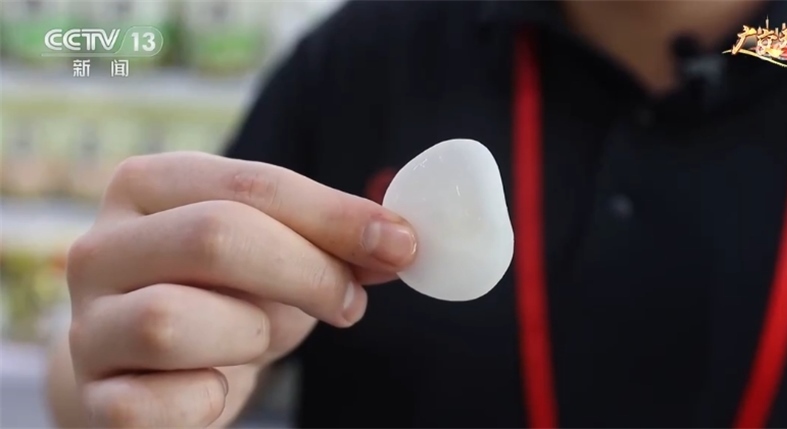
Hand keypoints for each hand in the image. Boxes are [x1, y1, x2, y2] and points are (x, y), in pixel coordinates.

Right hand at [66, 152, 416, 427]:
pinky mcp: (94, 398)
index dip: (333, 214)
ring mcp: (87, 326)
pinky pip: (158, 402)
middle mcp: (100, 248)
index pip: (248, 184)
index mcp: (148, 187)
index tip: (400, 243)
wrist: (156, 375)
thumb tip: (398, 243)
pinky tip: (215, 387)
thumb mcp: (279, 255)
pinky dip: (206, 399)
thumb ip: (332, 241)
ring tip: (261, 339)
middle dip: (306, 272)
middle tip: (351, 302)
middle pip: (213, 238)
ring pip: (172, 320)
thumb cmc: (226, 300)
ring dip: (250, 335)